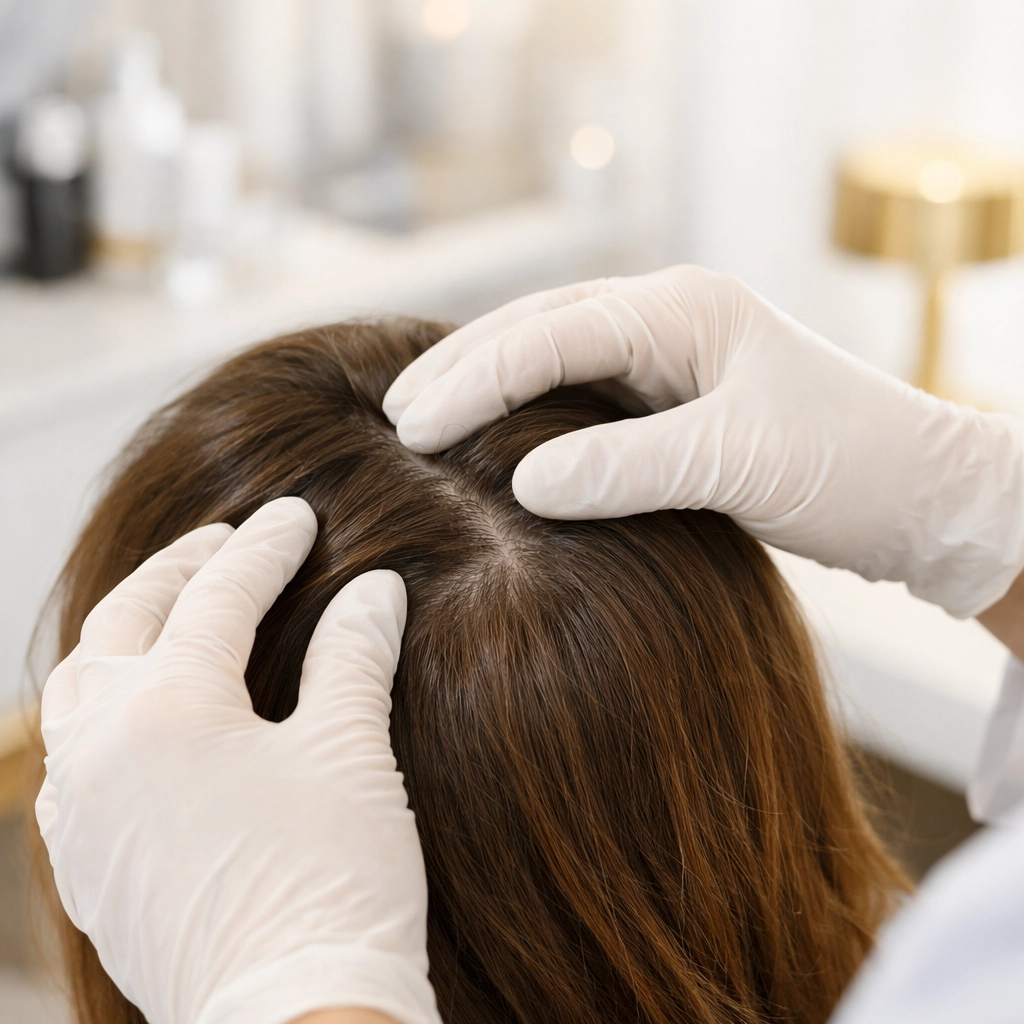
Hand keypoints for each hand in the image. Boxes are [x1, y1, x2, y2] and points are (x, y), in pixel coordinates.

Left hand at [35, 498, 438, 1023]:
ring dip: (130, 633)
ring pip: (83, 688)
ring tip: (174, 608)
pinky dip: (111, 706)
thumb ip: (353, 653)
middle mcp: (102, 749)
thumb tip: (374, 589)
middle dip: (179, 570)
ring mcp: (83, 811)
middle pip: (127, 623)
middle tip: (225, 540)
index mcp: (166, 708)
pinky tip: (148, 711)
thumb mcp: (351, 749)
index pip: (220, 598)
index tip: (297, 515)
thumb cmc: (329, 880)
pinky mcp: (89, 863)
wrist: (294, 1020)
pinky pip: (77, 754)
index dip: (266, 550)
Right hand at [384, 265, 1023, 616]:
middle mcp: (668, 319)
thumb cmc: (849, 467)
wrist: (923, 497)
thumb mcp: (736, 463)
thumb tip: (520, 483)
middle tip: (394, 414)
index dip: (477, 379)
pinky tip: (492, 438)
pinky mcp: (673, 400)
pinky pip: (580, 395)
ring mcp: (669, 356)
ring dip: (487, 385)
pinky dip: (528, 413)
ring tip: (420, 418)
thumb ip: (627, 468)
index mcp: (683, 309)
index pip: (552, 333)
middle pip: (538, 327)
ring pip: (553, 356)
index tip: (413, 427)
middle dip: (463, 368)